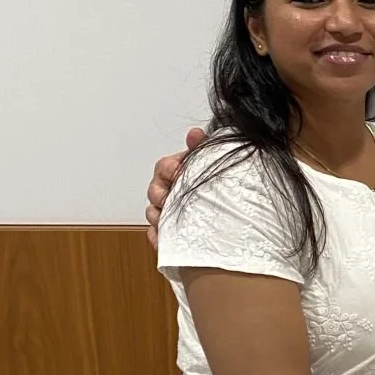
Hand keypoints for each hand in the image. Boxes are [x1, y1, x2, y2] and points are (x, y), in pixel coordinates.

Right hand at [145, 126, 206, 245]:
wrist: (222, 214)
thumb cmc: (209, 184)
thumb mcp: (206, 163)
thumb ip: (200, 147)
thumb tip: (195, 133)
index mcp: (172, 172)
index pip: (164, 166)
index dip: (170, 168)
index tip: (179, 171)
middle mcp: (165, 190)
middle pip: (154, 192)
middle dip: (160, 196)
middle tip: (170, 199)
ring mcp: (164, 211)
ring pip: (152, 213)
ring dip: (158, 217)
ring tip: (167, 220)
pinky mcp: (166, 232)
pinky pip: (156, 235)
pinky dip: (158, 238)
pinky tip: (164, 240)